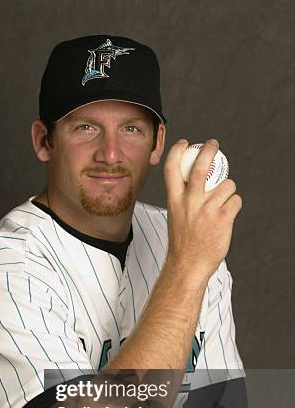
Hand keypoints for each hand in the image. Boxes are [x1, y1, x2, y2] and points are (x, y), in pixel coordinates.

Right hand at [163, 138, 241, 279]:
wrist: (188, 264)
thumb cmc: (183, 242)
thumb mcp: (175, 215)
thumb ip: (184, 198)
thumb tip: (197, 180)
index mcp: (175, 201)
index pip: (172, 169)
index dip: (177, 151)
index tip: (184, 143)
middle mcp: (190, 203)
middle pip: (201, 167)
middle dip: (209, 150)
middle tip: (213, 144)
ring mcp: (207, 210)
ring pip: (227, 185)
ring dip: (228, 189)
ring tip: (223, 200)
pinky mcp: (223, 218)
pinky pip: (236, 200)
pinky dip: (234, 204)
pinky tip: (227, 213)